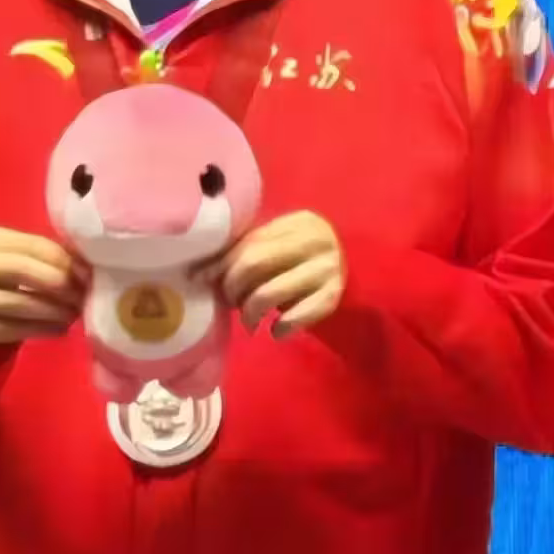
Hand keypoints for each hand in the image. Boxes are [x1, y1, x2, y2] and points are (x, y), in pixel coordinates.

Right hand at [0, 226, 86, 356]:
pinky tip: (58, 330)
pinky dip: (41, 329)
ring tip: (74, 315)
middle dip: (61, 283)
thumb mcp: (2, 261)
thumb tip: (83, 264)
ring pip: (19, 302)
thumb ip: (34, 256)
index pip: (30, 243)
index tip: (88, 273)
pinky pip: (12, 328)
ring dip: (54, 310)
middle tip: (83, 296)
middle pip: (23, 269)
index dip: (64, 258)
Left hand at [198, 212, 344, 337]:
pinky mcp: (333, 298)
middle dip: (233, 289)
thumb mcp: (279, 245)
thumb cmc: (302, 257)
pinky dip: (279, 328)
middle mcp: (314, 241)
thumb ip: (246, 251)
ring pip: (268, 293)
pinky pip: (295, 317)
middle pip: (253, 265)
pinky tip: (275, 331)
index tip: (200, 280)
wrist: (355, 270)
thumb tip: (199, 273)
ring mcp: (326, 269)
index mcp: (297, 222)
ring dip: (250, 313)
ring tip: (249, 322)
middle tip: (230, 303)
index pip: (247, 243)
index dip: (220, 264)